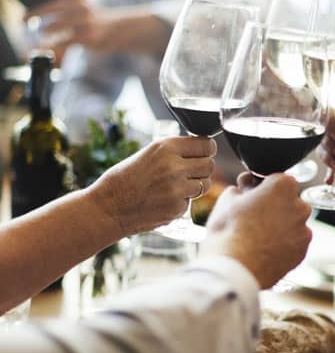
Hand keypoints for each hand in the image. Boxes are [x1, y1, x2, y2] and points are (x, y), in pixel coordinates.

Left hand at [27, 0, 112, 51]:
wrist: (116, 29)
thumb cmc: (91, 16)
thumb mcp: (78, 1)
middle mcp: (82, 6)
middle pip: (54, 7)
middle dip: (35, 13)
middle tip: (24, 19)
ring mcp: (85, 21)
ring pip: (58, 24)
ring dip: (46, 29)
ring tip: (41, 32)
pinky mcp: (88, 36)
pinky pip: (66, 40)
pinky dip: (54, 44)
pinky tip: (49, 45)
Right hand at [90, 137, 216, 235]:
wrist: (108, 207)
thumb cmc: (125, 179)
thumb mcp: (149, 154)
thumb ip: (175, 151)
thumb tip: (202, 149)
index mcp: (166, 147)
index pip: (206, 144)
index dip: (206, 150)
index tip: (204, 153)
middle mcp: (174, 166)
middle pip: (210, 164)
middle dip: (202, 169)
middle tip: (189, 173)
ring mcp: (178, 188)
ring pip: (206, 184)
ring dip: (196, 186)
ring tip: (174, 187)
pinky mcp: (178, 208)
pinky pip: (192, 202)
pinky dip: (182, 202)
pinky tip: (164, 201)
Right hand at [201, 173, 312, 288]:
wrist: (235, 267)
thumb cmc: (229, 230)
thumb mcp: (228, 199)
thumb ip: (241, 188)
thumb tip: (243, 189)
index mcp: (283, 185)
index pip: (277, 179)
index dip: (261, 187)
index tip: (250, 195)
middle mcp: (300, 205)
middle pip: (288, 201)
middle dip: (274, 206)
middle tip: (252, 217)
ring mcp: (303, 229)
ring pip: (292, 222)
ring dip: (279, 226)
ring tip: (256, 237)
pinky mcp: (302, 251)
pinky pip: (294, 242)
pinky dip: (283, 244)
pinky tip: (264, 250)